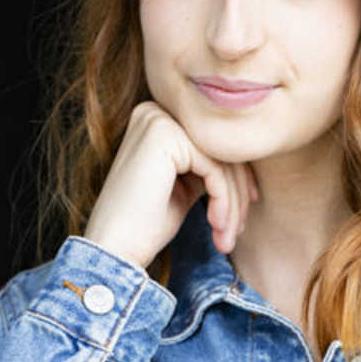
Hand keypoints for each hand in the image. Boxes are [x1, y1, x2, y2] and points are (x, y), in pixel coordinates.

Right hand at [82, 101, 259, 270]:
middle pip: (220, 150)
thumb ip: (207, 165)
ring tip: (226, 237)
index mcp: (157, 120)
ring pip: (222, 161)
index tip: (246, 209)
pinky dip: (223, 202)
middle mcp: (154, 112)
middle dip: (237, 195)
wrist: (113, 250)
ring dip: (232, 205)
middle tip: (236, 232)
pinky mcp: (164, 136)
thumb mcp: (184, 185)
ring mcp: (157, 120)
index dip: (238, 178)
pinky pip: (216, 170)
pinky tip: (216, 227)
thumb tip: (247, 160)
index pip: (213, 145)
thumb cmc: (146, 224)